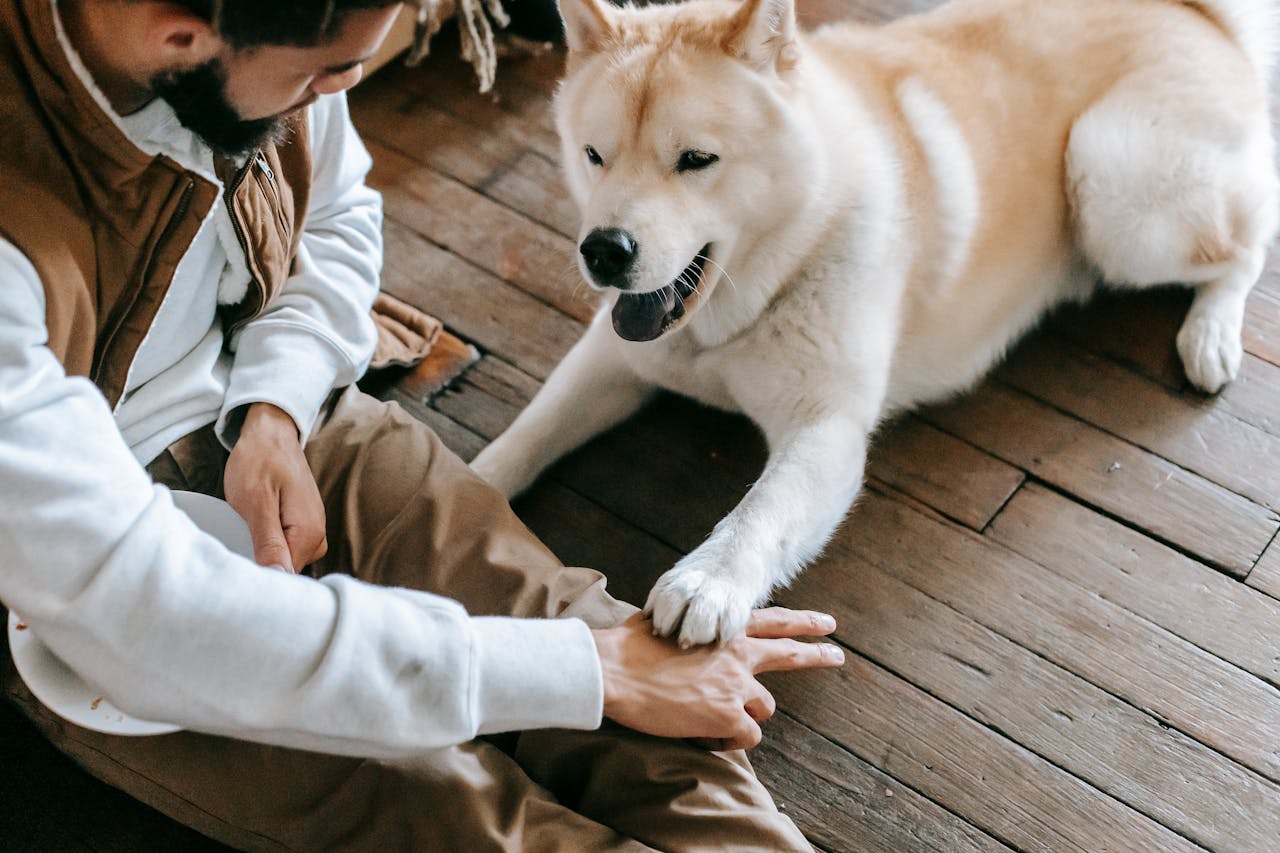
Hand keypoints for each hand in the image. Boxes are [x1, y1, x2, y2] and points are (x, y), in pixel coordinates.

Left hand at [223, 402, 326, 572]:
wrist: (270, 433)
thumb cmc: (259, 461)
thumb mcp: (255, 502)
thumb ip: (269, 543)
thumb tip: (278, 577)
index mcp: (309, 534)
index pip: (285, 578)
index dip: (259, 576)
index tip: (236, 568)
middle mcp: (317, 537)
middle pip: (285, 572)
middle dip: (260, 564)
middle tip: (235, 541)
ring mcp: (312, 531)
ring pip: (284, 561)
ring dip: (261, 552)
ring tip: (243, 529)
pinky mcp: (303, 526)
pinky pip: (285, 547)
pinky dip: (266, 542)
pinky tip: (253, 528)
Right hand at [591, 607, 843, 749]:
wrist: (615, 671)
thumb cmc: (628, 646)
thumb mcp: (667, 621)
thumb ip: (687, 626)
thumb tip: (677, 628)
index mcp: (723, 629)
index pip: (773, 621)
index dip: (802, 623)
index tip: (827, 624)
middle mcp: (738, 655)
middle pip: (789, 655)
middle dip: (816, 654)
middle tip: (837, 655)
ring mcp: (736, 686)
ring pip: (762, 709)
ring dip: (742, 716)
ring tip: (708, 719)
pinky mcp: (728, 716)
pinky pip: (745, 738)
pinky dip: (726, 741)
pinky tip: (703, 736)